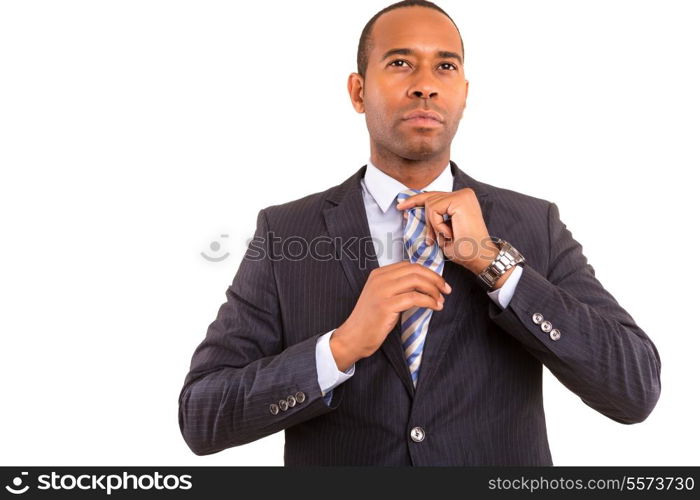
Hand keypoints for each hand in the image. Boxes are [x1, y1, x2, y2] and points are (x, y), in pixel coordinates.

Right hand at [330, 261, 451, 370]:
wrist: (354, 337)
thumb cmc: (370, 320)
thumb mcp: (382, 296)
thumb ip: (397, 286)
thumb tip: (425, 283)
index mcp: (379, 274)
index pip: (409, 265)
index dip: (428, 272)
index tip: (440, 283)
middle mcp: (380, 279)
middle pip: (415, 270)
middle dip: (435, 279)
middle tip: (446, 290)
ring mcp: (382, 291)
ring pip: (416, 281)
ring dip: (433, 291)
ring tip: (441, 301)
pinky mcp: (386, 305)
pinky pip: (414, 298)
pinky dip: (429, 301)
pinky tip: (435, 307)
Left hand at [395, 188, 499, 274]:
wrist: (480, 258)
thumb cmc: (464, 248)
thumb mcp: (442, 230)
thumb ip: (431, 218)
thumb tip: (408, 211)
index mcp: (461, 199)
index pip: (433, 195)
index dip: (415, 201)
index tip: (401, 206)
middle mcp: (464, 193)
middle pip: (430, 197)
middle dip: (425, 218)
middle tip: (427, 235)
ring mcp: (463, 195)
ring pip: (430, 204)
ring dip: (433, 225)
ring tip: (446, 236)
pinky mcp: (460, 200)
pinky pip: (434, 209)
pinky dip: (437, 224)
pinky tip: (449, 233)